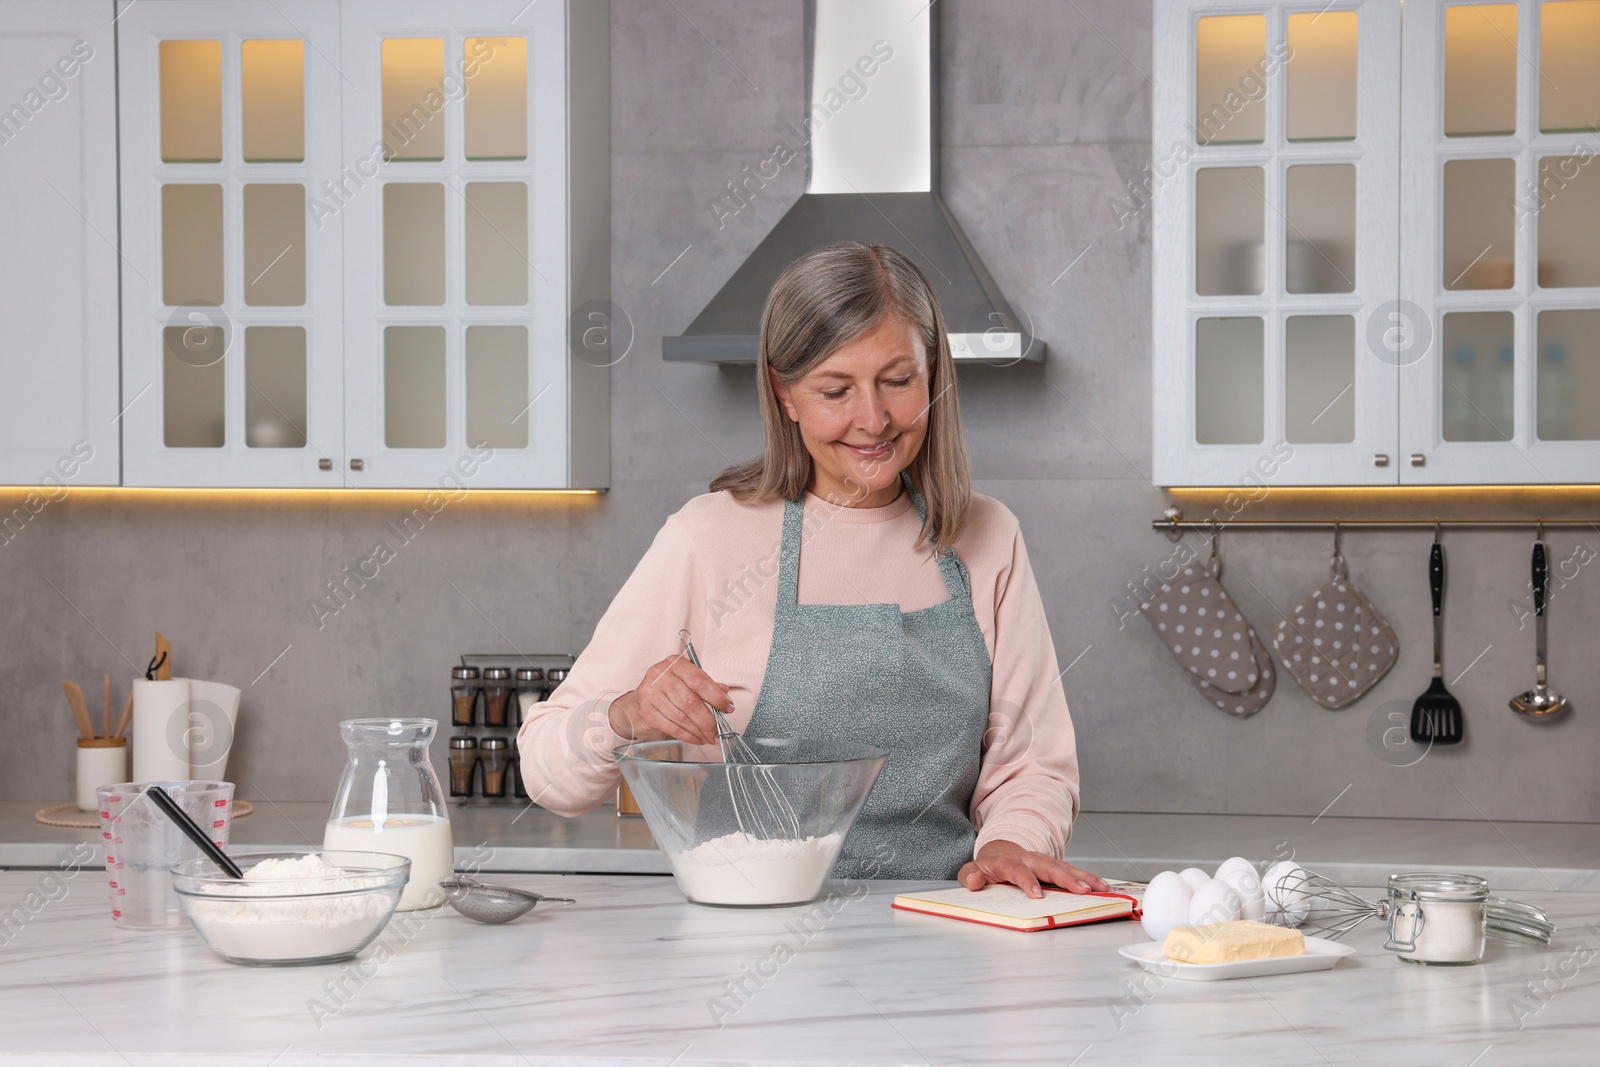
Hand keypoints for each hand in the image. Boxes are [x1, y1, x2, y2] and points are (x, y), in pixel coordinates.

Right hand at [607, 653, 729, 746]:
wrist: (636, 703)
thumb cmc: (666, 691)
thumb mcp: (686, 681)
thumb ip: (705, 685)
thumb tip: (724, 694)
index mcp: (675, 664)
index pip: (699, 680)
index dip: (716, 696)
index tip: (727, 708)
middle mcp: (660, 676)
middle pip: (690, 702)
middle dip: (708, 720)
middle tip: (718, 731)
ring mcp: (650, 694)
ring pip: (682, 717)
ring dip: (699, 731)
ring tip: (710, 737)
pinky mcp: (646, 712)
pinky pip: (672, 727)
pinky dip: (688, 736)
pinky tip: (697, 738)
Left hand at [957, 840, 1110, 898]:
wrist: (1001, 852)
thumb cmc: (989, 867)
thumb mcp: (973, 870)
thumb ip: (970, 876)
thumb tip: (974, 882)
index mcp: (1009, 861)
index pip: (1018, 870)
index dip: (1028, 881)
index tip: (1037, 894)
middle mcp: (1030, 859)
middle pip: (1049, 867)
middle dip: (1066, 879)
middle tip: (1081, 891)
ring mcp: (1045, 862)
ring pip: (1066, 868)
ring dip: (1083, 878)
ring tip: (1100, 888)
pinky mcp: (1056, 868)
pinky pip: (1074, 872)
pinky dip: (1089, 878)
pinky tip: (1102, 886)